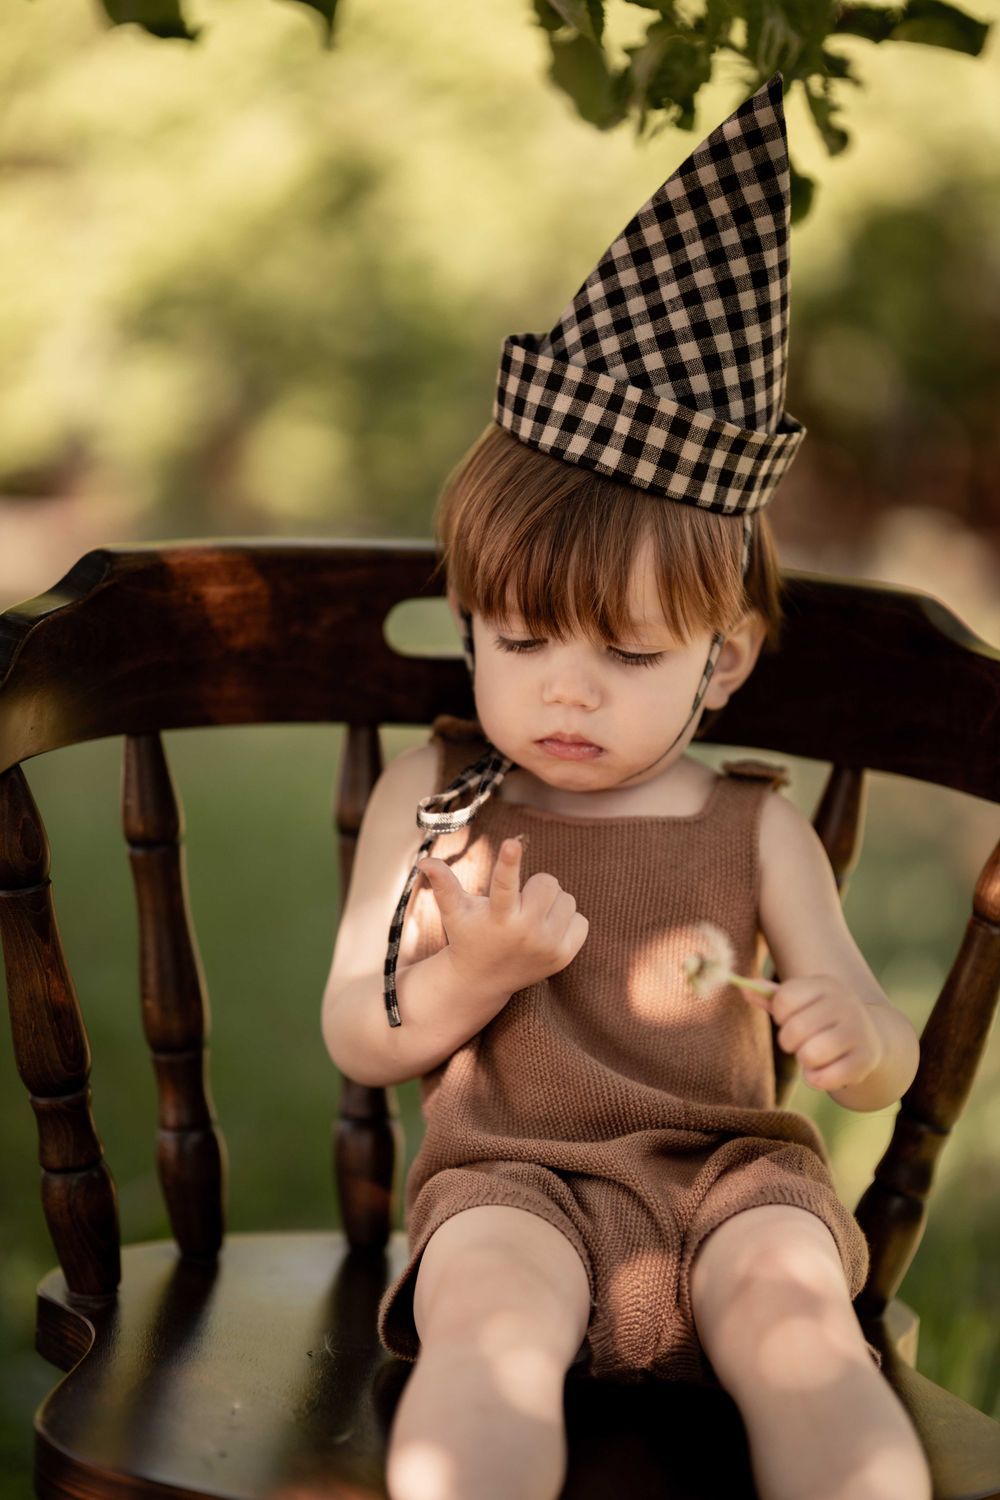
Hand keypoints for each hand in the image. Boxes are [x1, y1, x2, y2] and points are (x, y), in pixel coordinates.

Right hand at [416, 837, 588, 997]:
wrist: (483, 981)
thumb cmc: (469, 936)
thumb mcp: (455, 912)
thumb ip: (444, 884)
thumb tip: (425, 861)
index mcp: (497, 917)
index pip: (504, 885)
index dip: (508, 862)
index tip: (512, 842)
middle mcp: (524, 933)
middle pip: (548, 882)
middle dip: (535, 886)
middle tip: (521, 901)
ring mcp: (547, 947)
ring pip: (567, 899)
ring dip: (551, 903)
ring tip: (531, 917)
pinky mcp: (565, 957)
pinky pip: (581, 920)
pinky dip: (566, 921)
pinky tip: (546, 931)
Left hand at [737, 973, 884, 1091]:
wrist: (870, 1037)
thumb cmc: (822, 1019)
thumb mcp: (800, 1003)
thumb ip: (771, 997)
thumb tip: (743, 986)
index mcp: (824, 985)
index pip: (784, 1000)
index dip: (780, 1015)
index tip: (790, 1019)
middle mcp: (844, 1004)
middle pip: (793, 1030)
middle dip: (789, 1042)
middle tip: (801, 1042)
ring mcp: (857, 1032)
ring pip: (809, 1055)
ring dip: (804, 1061)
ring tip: (814, 1055)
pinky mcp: (864, 1061)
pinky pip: (824, 1079)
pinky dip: (817, 1080)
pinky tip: (826, 1070)